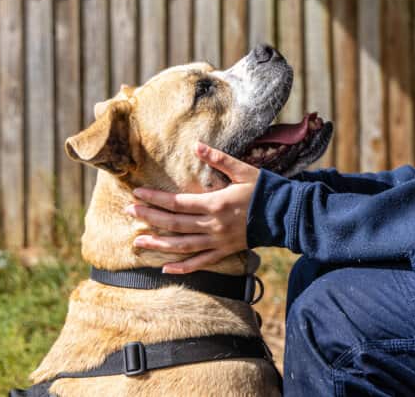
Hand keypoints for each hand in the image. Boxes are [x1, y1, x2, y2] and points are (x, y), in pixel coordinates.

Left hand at [127, 141, 259, 272]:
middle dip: (149, 218)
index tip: (137, 195)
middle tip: (129, 213)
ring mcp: (218, 241)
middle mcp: (213, 225)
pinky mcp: (225, 252)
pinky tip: (165, 269)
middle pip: (174, 224)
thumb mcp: (242, 170)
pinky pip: (201, 263)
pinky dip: (183, 268)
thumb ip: (218, 159)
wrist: (285, 215)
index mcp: (215, 204)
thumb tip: (197, 146)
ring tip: (138, 242)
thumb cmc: (264, 189)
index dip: (155, 199)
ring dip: (158, 245)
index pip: (177, 203)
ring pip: (182, 246)